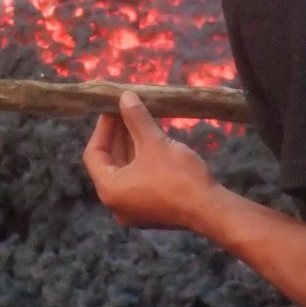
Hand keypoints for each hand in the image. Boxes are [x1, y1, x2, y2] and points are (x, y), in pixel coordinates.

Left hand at [83, 91, 217, 229]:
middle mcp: (116, 203)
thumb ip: (136, 118)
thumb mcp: (153, 142)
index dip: (103, 128)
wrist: (211, 209)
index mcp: (109, 190)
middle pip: (109, 162)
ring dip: (131, 146)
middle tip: (126, 110)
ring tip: (139, 120)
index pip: (94, 154)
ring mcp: (134, 210)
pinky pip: (138, 181)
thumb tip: (125, 96)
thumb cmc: (178, 176)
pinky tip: (151, 140)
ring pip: (125, 171)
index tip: (112, 109)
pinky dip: (141, 161)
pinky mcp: (151, 210)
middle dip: (118, 135)